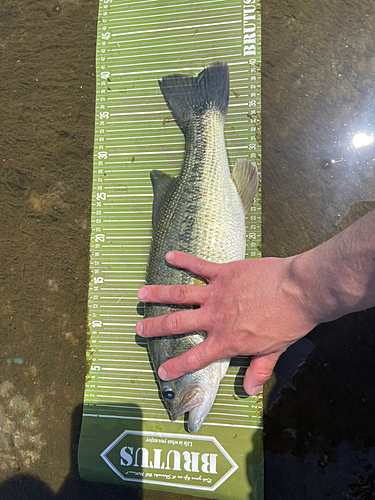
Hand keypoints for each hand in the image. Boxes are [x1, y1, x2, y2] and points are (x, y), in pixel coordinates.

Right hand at [136, 251, 317, 395]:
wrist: (300, 291)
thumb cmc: (289, 322)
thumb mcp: (274, 351)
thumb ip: (258, 370)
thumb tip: (249, 389)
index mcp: (227, 341)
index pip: (195, 358)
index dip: (176, 366)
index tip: (162, 370)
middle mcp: (215, 318)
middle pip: (177, 324)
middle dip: (154, 327)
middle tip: (139, 327)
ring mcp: (217, 294)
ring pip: (179, 294)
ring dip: (158, 294)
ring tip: (141, 294)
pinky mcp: (224, 273)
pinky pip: (198, 266)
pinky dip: (182, 260)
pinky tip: (169, 256)